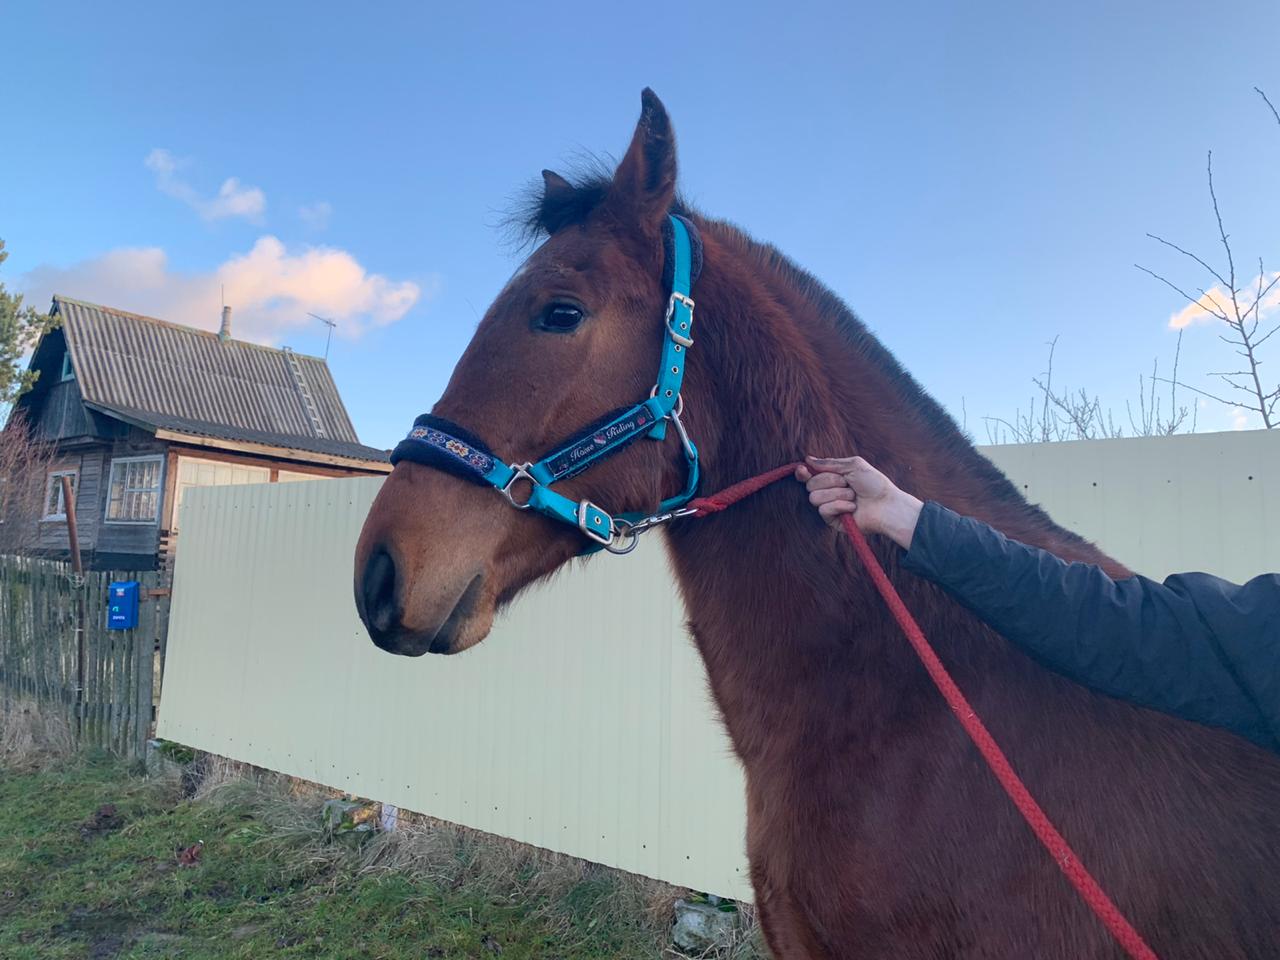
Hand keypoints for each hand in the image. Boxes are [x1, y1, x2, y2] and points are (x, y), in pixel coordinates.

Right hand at [794, 456, 922, 549]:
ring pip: (814, 497)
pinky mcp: (832, 521)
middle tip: (847, 483)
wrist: (886, 504)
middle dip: (829, 480)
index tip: (803, 470)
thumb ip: (829, 463)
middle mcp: (829, 492)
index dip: (803, 473)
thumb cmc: (874, 483)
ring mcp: (830, 507)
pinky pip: (823, 510)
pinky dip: (839, 505)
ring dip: (837, 494)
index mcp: (832, 478)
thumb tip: (808, 459)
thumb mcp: (853, 465)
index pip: (809, 476)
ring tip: (853, 496)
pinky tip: (852, 507)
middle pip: (810, 485)